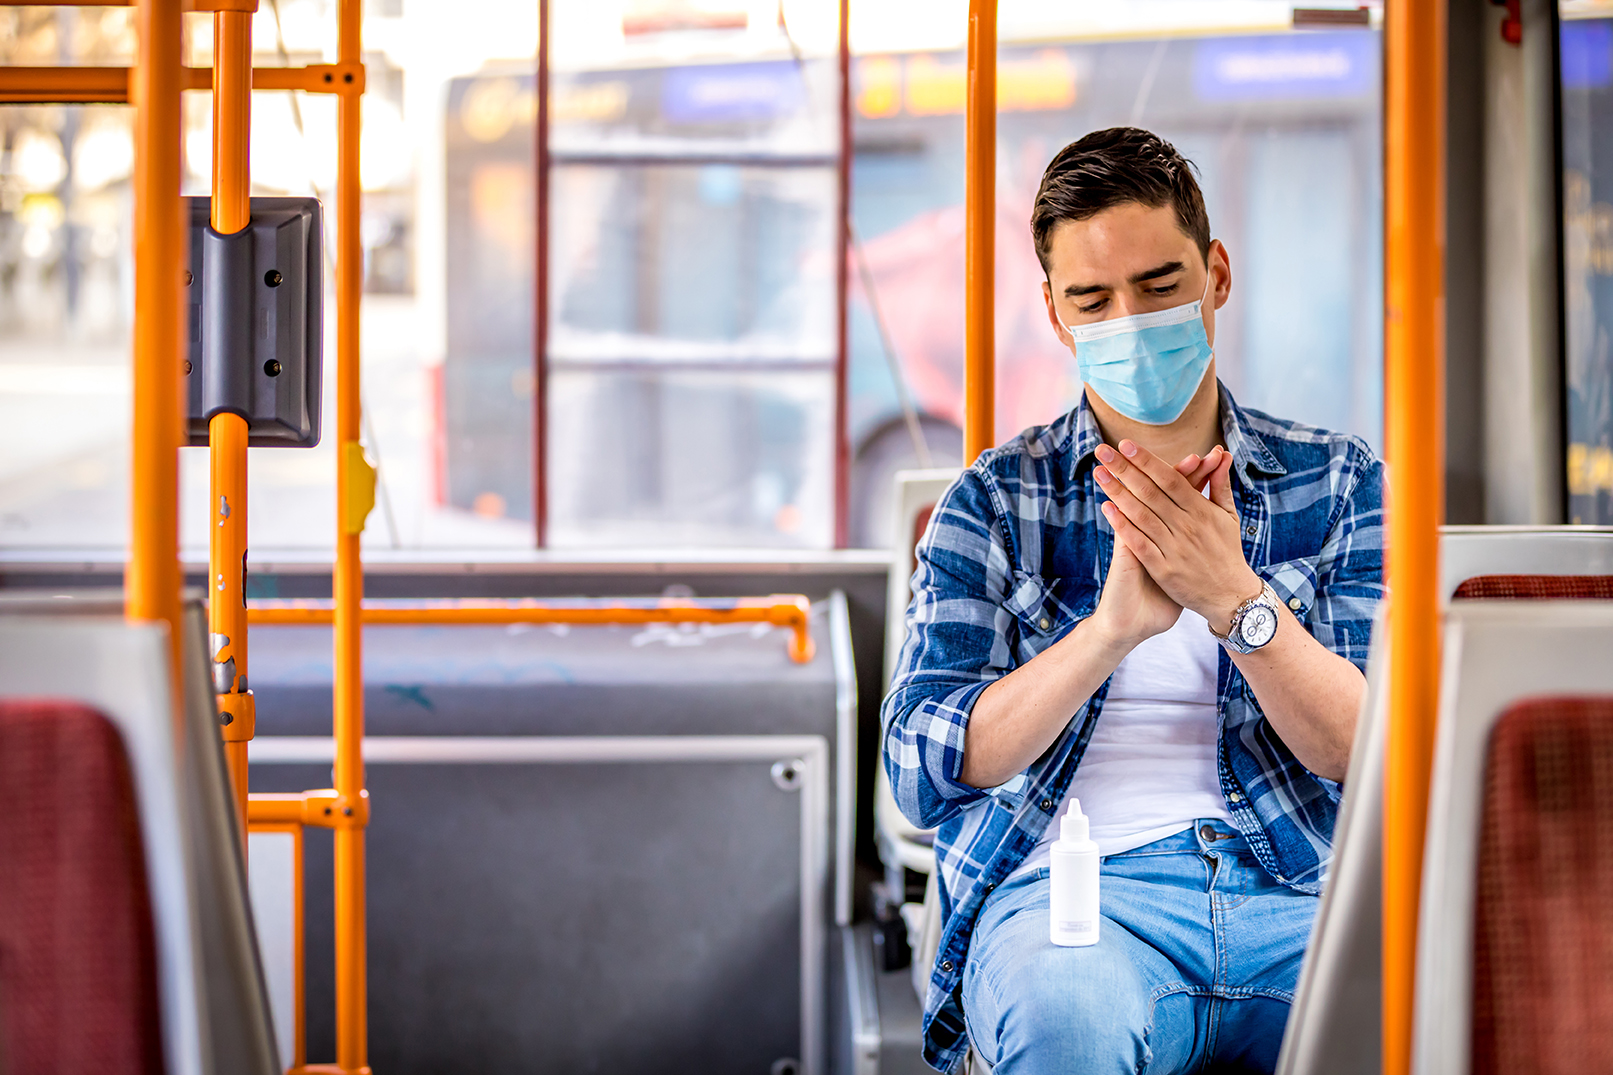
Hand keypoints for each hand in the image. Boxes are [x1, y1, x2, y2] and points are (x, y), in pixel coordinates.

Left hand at [1094, 441, 1261, 632]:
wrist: (1230, 597)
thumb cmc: (1228, 552)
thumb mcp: (1228, 517)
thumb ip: (1220, 485)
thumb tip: (1222, 454)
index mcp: (1202, 511)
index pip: (1169, 479)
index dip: (1147, 461)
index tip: (1125, 444)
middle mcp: (1187, 527)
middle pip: (1150, 492)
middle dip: (1125, 469)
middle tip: (1102, 451)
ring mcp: (1173, 548)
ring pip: (1141, 514)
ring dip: (1118, 493)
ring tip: (1099, 474)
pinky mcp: (1163, 569)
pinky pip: (1140, 543)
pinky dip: (1123, 526)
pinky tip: (1106, 509)